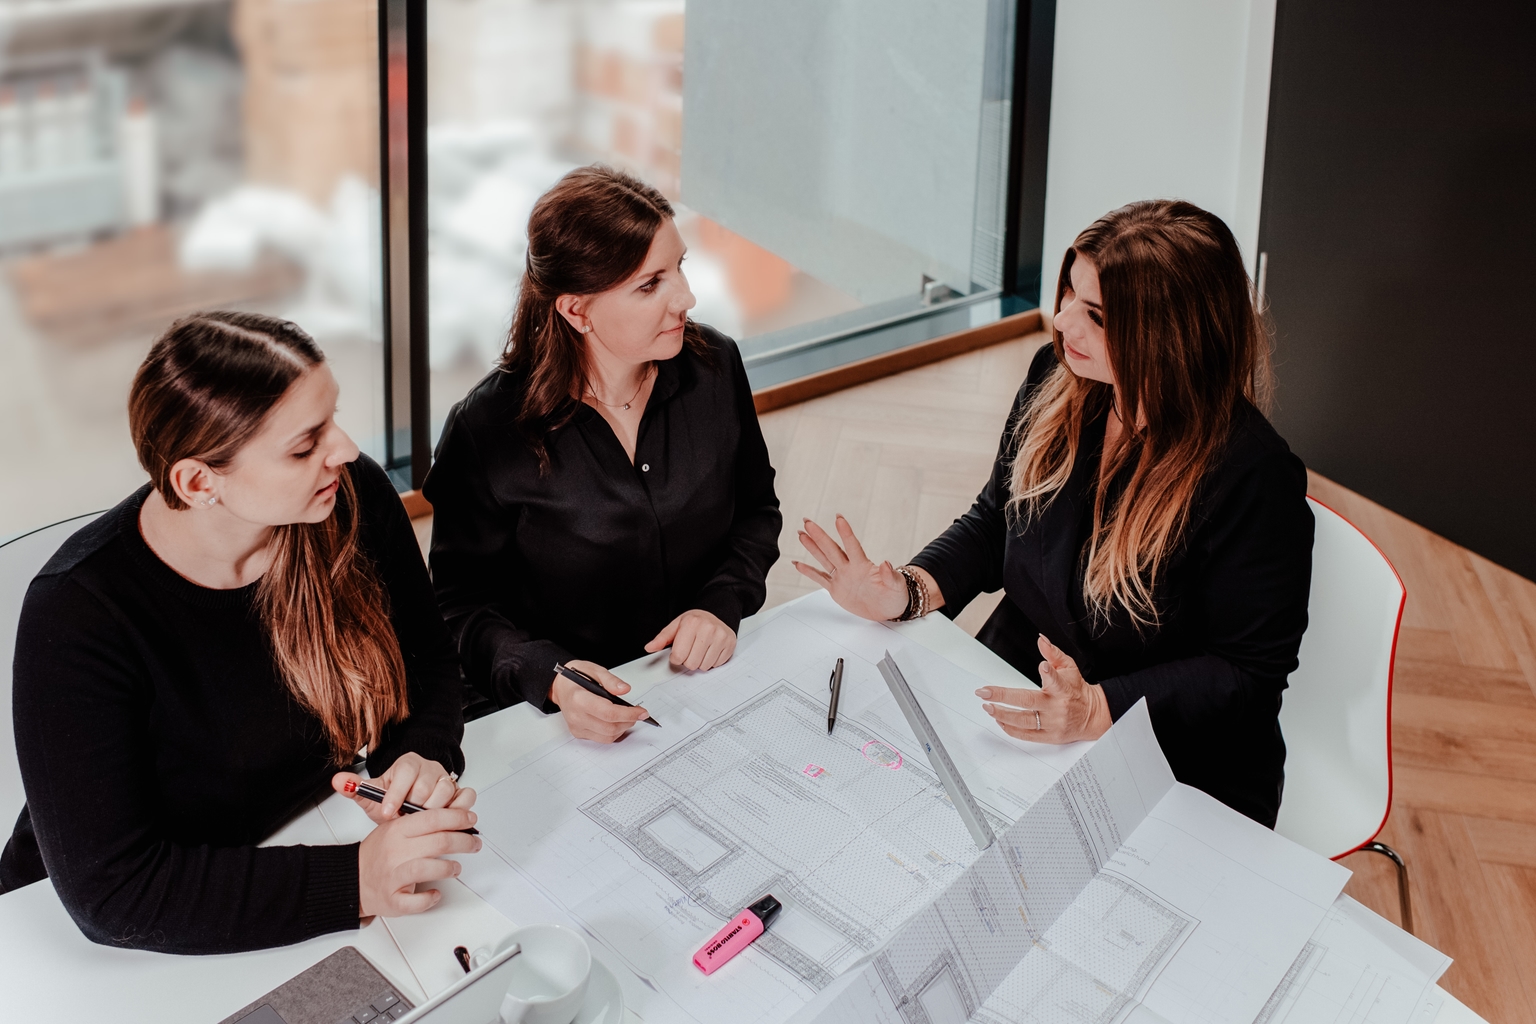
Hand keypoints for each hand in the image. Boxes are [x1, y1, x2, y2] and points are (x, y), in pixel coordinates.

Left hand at [333, 752, 475, 824]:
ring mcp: (446, 778)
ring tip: (421, 821)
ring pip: (445, 791)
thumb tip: (338, 781)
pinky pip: (466, 795)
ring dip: (433, 811)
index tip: (387, 812)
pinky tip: (445, 819)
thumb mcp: (373, 795)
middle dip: (413, 808)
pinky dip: (458, 808)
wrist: (410, 801)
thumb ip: (355, 789)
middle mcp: (429, 768)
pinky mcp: (460, 790)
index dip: (395, 795)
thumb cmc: (394, 798)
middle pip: (425, 786)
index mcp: (407, 764)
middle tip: (405, 819)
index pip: (405, 773)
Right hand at [357, 805, 480, 917]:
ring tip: (456, 868)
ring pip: (428, 868)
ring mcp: (394, 876)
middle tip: (474, 843)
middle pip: (439, 842)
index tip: (471, 820)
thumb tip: (455, 818)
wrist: (351, 879)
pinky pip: (415, 901)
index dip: (458, 818)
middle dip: (464, 841)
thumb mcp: (394, 829)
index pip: (433, 818)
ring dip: (449, 868)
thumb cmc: (377, 854)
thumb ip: (420, 823)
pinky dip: (428, 898)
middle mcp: (396, 852)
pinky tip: (435, 893)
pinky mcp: (392, 900)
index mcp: (398, 831)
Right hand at [550, 660, 650, 742]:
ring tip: (628, 716)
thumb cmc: (575, 677)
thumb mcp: (594, 670)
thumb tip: (625, 689)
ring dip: (623, 728)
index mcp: (579, 699)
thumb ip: (611, 680)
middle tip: (638, 713)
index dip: (629, 714)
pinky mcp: (579, 733)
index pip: (608, 713)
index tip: (642, 711)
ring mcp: (577, 727)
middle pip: (610, 727)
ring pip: (607, 737)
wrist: (559, 686)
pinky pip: (601, 739)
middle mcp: (576, 716)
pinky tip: (617, 721)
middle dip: (629, 721)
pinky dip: (614, 732)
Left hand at [645, 609, 736, 669]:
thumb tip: (649, 647)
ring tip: (701, 649)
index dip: (676, 657)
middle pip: (691, 664)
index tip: (679, 651)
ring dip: (700, 661)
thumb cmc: (695, 621)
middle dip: (689, 660)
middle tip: (691, 650)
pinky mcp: (730, 644)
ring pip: (704, 666)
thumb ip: (662, 638)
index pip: (678, 656)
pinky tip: (710, 650)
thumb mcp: (676, 626)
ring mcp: (721, 637)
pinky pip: (716, 665)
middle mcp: (708, 629)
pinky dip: (711, 661)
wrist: (717, 613)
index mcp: (691, 623)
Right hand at [794, 515, 936, 620]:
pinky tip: (798, 564)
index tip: (838, 518)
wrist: (889, 609)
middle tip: (808, 522)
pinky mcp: (836, 589)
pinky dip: (809, 572)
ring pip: (824, 559)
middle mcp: (850, 568)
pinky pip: (820, 578)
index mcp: (863, 565)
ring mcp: (842, 577)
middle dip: (819, 535)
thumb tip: (886, 563)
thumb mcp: (896, 586)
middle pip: (831, 549)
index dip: (845, 533)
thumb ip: (890, 575)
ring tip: (801, 534)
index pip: (852, 545)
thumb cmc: (895, 596)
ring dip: (812, 547)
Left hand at [975, 634, 1111, 743]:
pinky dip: (1010, 728)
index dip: (1049, 673)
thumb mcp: (1069, 668)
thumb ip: (1053, 654)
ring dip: (1002, 714)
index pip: (1056, 681)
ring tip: (988, 707)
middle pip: (1027, 702)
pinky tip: (999, 720)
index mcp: (1063, 689)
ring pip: (1023, 721)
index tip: (1042, 666)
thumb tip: (1041, 640)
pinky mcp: (1049, 737)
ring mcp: (1052, 724)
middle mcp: (1056, 707)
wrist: (1094, 715)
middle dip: (1003, 696)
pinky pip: (1026, 735)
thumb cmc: (1077, 690)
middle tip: (985, 692)